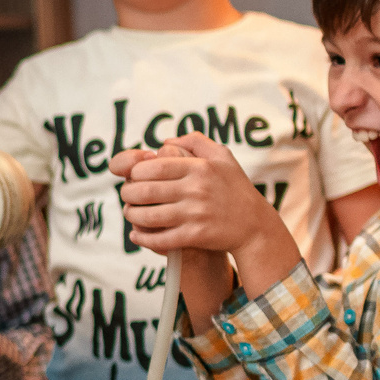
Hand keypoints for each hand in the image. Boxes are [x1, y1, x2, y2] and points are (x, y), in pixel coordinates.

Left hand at [109, 137, 281, 257]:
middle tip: (126, 195)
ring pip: (149, 216)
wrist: (254, 225)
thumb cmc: (235, 187)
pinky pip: (162, 239)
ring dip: (132, 215)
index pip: (154, 167)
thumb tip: (165, 141)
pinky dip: (144, 239)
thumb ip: (196, 141)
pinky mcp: (196, 236)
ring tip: (129, 212)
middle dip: (128, 193)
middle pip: (146, 191)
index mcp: (199, 167)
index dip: (136, 172)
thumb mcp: (223, 156)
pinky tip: (136, 236)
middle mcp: (196, 189)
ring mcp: (196, 214)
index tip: (133, 176)